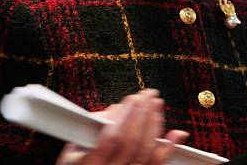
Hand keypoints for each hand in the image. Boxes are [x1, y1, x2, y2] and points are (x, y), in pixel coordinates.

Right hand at [56, 89, 189, 164]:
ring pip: (146, 152)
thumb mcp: (72, 150)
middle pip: (133, 143)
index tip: (133, 97)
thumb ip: (92, 129)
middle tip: (149, 95)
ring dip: (155, 124)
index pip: (112, 138)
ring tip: (156, 105)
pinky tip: (174, 134)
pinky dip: (168, 148)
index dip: (125, 116)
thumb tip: (116, 109)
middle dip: (143, 114)